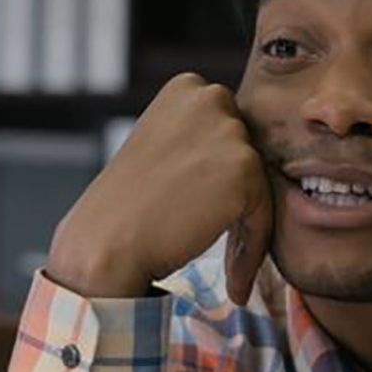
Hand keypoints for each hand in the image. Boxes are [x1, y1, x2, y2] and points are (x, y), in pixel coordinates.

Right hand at [45, 73, 273, 304]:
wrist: (106, 243)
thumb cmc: (126, 208)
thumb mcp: (161, 150)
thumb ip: (200, 142)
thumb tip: (242, 158)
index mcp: (186, 88)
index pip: (229, 133)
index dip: (221, 179)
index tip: (208, 216)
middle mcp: (208, 97)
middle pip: (248, 155)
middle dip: (239, 198)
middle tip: (224, 244)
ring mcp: (228, 129)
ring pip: (259, 186)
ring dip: (246, 227)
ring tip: (229, 269)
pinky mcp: (244, 165)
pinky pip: (264, 214)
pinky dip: (252, 250)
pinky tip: (234, 283)